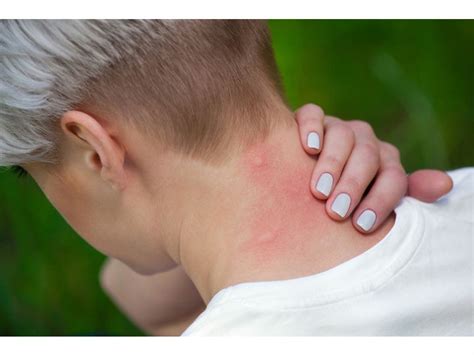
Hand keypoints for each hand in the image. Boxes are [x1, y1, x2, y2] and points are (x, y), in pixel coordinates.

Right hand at [294, 103, 452, 233]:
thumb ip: (408, 194)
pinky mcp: (310, 119)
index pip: (393, 177)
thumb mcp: (374, 198)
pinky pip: (312, 115)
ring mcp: (337, 127)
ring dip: (332, 163)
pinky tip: (309, 149)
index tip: (362, 225)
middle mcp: (364, 140)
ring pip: (342, 135)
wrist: (305, 172)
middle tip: (337, 212)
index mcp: (385, 161)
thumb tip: (445, 185)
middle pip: (368, 155)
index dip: (380, 200)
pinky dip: (311, 129)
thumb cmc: (343, 194)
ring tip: (319, 191)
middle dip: (354, 185)